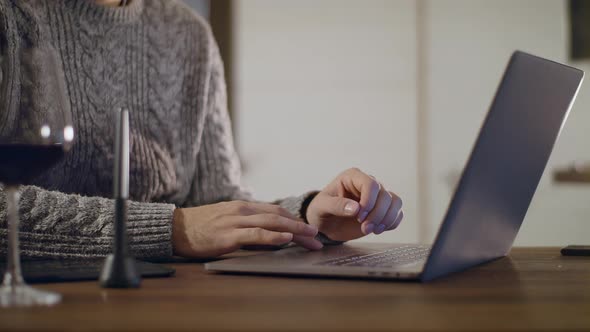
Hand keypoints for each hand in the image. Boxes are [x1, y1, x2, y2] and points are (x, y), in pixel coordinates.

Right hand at [172, 201, 322, 257]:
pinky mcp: (229, 235)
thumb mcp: (229, 223)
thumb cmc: (202, 228)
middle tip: (317, 236)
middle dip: (300, 226)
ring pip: (271, 222)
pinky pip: (255, 234)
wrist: (176, 229)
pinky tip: (285, 239)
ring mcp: (236, 221)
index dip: (295, 220)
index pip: (276, 211)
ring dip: (294, 230)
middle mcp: (242, 211)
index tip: (309, 230)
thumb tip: (273, 239)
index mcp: (243, 207)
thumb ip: (250, 229)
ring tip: (310, 238)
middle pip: (278, 216)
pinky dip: (273, 235)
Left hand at [306, 168, 402, 240]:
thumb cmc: (321, 210)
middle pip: (385, 195)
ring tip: (371, 230)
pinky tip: (377, 229)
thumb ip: (336, 205)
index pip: (371, 184)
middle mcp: (368, 184)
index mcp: (353, 177)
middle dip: (377, 215)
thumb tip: (356, 208)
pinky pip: (397, 213)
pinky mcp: (383, 209)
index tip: (359, 217)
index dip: (369, 201)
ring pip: (395, 203)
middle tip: (364, 228)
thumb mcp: (322, 207)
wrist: (326, 223)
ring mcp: (377, 196)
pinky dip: (391, 223)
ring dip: (386, 219)